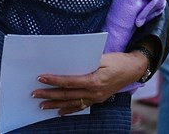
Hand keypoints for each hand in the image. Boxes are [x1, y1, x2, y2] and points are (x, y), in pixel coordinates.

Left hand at [32, 51, 147, 115]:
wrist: (133, 69)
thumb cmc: (117, 61)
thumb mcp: (102, 57)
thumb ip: (85, 61)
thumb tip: (67, 62)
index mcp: (95, 80)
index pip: (69, 82)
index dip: (54, 80)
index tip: (41, 78)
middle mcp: (95, 92)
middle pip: (67, 94)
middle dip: (49, 94)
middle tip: (34, 94)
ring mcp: (96, 98)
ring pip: (72, 103)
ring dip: (55, 104)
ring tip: (41, 106)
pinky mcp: (98, 99)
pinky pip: (81, 106)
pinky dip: (69, 109)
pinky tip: (59, 112)